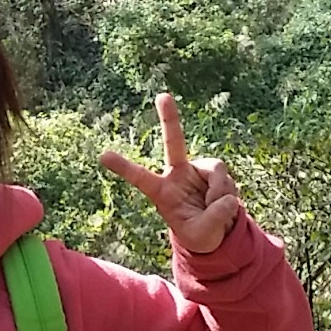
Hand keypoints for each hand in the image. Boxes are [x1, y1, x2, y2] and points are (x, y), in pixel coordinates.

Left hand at [100, 91, 240, 256]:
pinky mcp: (214, 171)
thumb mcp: (203, 235)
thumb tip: (228, 197)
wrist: (215, 233)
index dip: (123, 167)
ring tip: (217, 210)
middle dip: (170, 118)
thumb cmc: (199, 235)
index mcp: (161, 192)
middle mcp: (177, 175)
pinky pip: (225, 177)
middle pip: (174, 142)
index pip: (140, 178)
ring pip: (216, 171)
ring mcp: (197, 170)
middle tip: (163, 96)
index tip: (103, 155)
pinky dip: (228, 193)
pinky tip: (226, 203)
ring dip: (220, 192)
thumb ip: (214, 217)